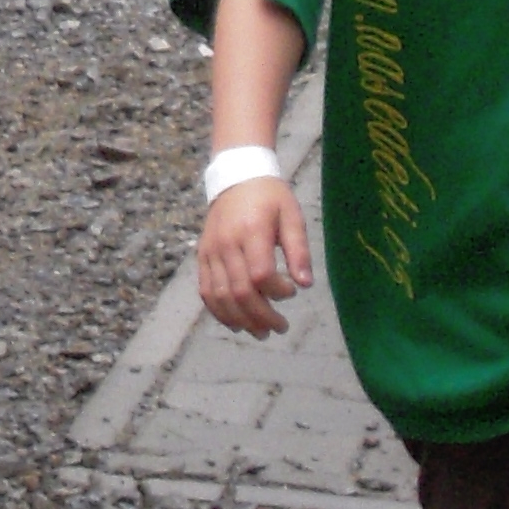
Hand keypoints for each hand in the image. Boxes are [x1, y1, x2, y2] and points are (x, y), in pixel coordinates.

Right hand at [196, 178, 313, 337]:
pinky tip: (236, 323)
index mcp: (251, 231)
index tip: (292, 291)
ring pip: (220, 296)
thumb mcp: (292, 216)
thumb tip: (305, 284)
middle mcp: (226, 243)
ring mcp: (211, 251)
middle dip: (261, 316)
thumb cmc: (270, 198)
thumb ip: (299, 250)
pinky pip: (206, 291)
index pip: (260, 274)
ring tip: (261, 331)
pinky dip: (219, 311)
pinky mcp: (203, 256)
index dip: (277, 292)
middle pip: (239, 291)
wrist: (236, 177)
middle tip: (281, 327)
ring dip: (240, 320)